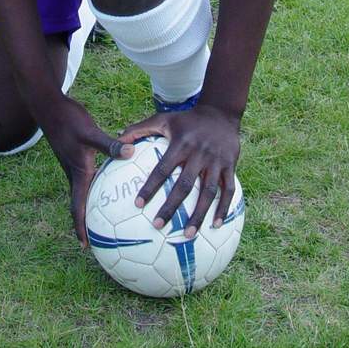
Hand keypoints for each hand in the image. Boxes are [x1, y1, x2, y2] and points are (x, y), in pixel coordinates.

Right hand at [37, 95, 133, 246]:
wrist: (49, 106)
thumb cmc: (68, 119)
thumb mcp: (90, 132)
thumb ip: (110, 145)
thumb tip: (130, 153)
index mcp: (77, 172)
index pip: (77, 207)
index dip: (80, 227)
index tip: (85, 247)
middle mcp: (74, 172)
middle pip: (79, 203)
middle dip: (87, 223)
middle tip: (98, 239)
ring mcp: (73, 163)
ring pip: (83, 190)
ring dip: (91, 206)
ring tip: (106, 217)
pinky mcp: (76, 154)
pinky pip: (87, 177)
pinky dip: (97, 185)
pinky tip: (111, 179)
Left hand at [118, 104, 240, 237]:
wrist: (220, 112)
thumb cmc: (187, 119)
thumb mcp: (163, 119)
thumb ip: (140, 129)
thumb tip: (118, 140)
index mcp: (181, 144)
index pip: (163, 168)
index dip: (150, 186)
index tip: (138, 204)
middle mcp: (199, 153)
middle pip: (185, 184)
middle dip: (171, 207)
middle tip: (157, 225)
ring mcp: (216, 160)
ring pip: (208, 192)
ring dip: (198, 215)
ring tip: (187, 235)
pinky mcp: (230, 165)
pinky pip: (228, 190)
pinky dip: (223, 208)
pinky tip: (216, 225)